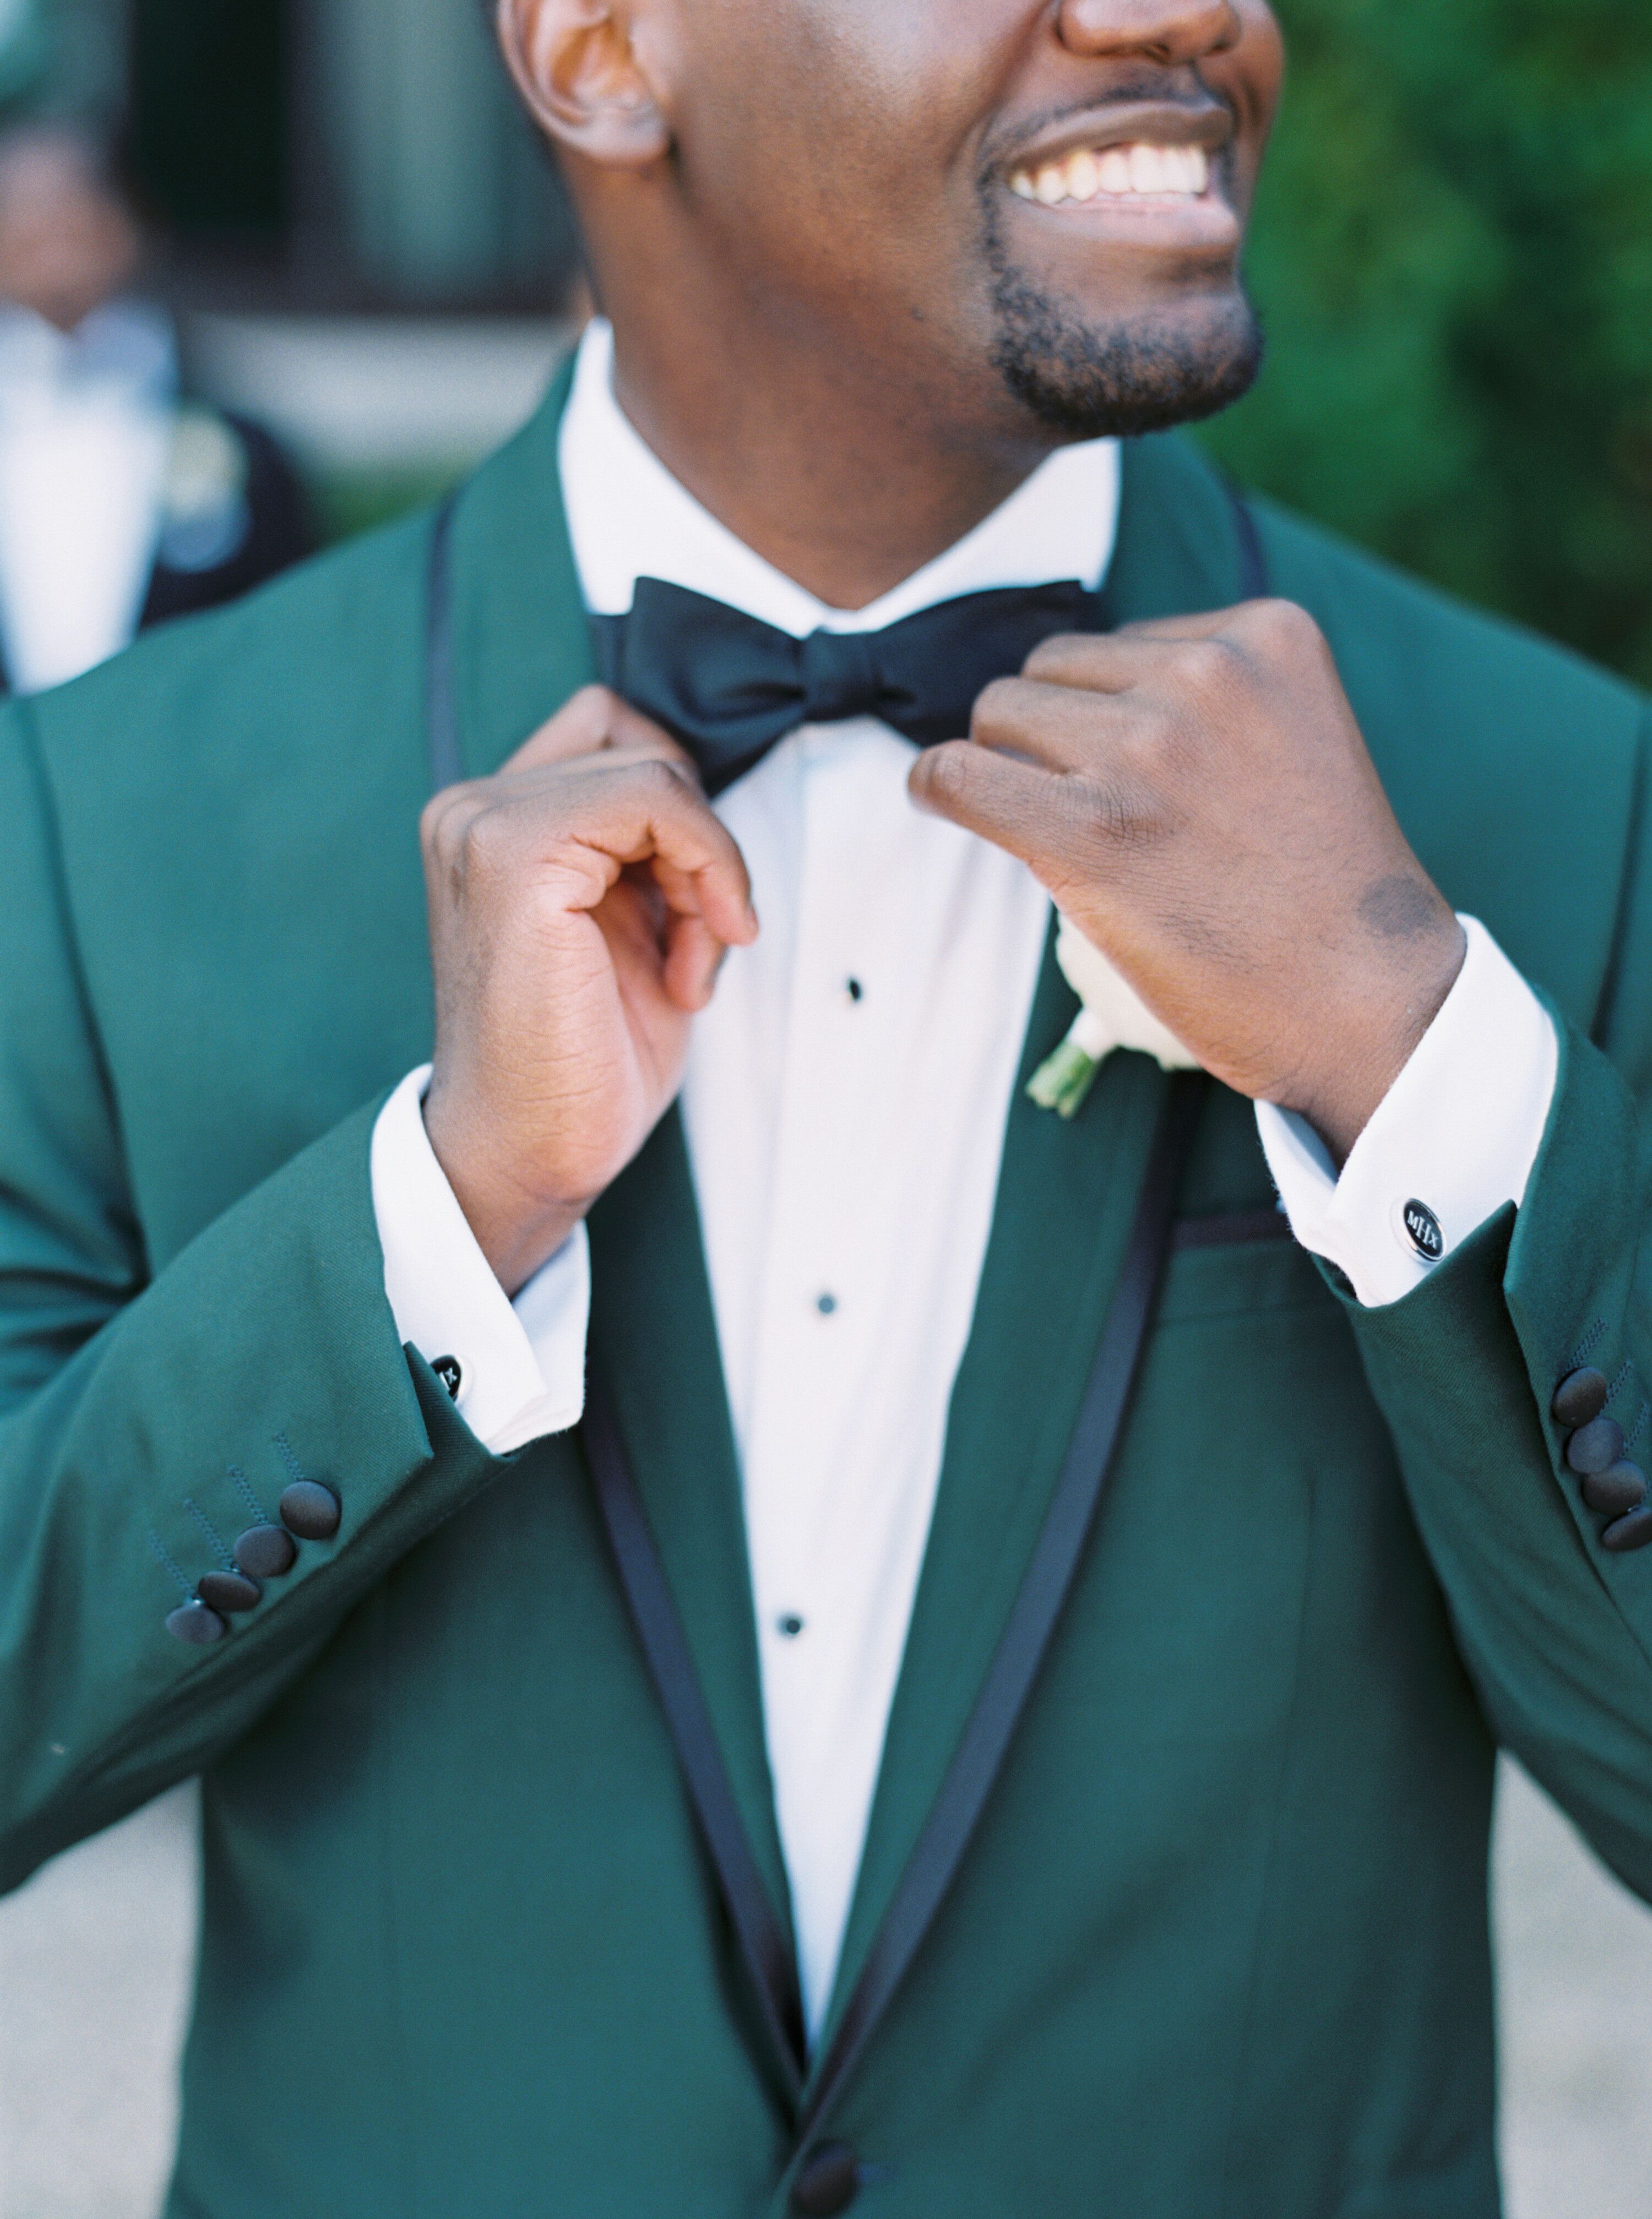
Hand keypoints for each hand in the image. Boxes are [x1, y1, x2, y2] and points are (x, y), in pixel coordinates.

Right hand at [420, 687, 756, 1293]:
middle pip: (644, 750)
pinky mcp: (515, 854)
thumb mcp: (630, 926)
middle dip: (702, 850)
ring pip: (658, 773)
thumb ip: (646, 850)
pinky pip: (656, 798)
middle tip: (705, 950)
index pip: (611, 733)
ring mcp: (485, 824)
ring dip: (709, 871)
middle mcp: (472, 809)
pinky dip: (708, 870)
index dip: (680, 812)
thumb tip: (703, 794)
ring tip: (693, 966)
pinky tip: (692, 968)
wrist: (529, 1155)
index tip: (700, 910)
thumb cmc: (582, 1062)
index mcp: (490, 824)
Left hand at [910, 600, 1464, 1163]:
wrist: (1368, 1001)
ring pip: (997, 716)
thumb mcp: (1292, 738)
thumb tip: (1062, 698)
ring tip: (1067, 836)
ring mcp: (1148, 748)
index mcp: (1266, 634)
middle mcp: (1206, 673)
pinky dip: (937, 788)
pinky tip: (944, 805)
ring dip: (1008, 771)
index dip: (1107, 717)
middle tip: (1098, 817)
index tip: (1147, 784)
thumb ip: (1202, 697)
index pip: (1119, 645)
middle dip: (1048, 737)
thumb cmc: (1322, 891)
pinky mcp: (1092, 830)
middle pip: (1048, 671)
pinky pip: (957, 775)